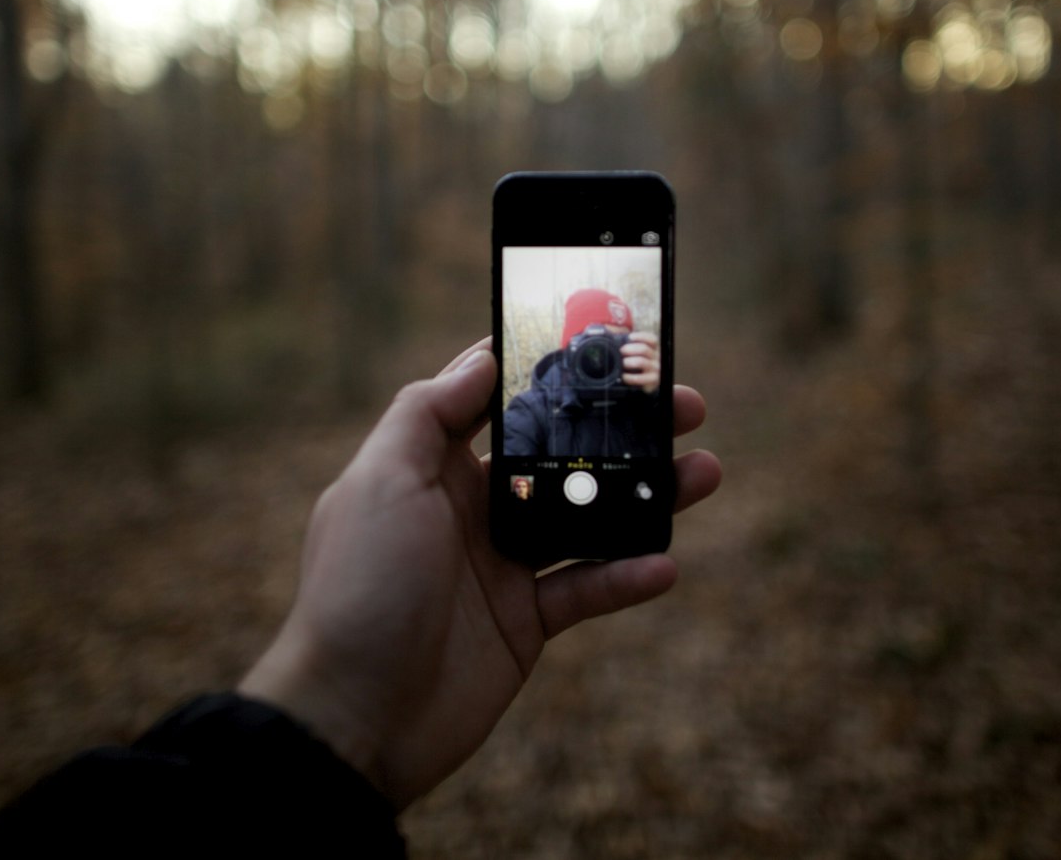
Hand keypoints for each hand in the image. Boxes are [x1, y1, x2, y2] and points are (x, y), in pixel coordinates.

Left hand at [239, 339, 721, 810]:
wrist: (354, 718)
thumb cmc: (358, 590)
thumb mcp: (379, 484)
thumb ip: (426, 414)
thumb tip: (480, 358)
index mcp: (432, 468)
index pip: (499, 402)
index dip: (551, 371)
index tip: (608, 343)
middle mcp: (471, 509)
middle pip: (561, 453)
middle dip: (621, 427)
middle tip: (684, 404)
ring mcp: (502, 566)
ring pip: (588, 517)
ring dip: (646, 493)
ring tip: (705, 471)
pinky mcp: (525, 623)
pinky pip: (588, 589)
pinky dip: (627, 577)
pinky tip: (665, 564)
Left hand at [620, 331, 660, 393]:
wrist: (643, 384)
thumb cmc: (637, 364)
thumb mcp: (634, 352)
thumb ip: (625, 340)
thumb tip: (612, 328)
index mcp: (653, 348)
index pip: (652, 339)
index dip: (641, 336)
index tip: (630, 337)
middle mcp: (656, 357)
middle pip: (644, 349)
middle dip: (630, 349)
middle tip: (621, 351)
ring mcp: (655, 369)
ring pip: (642, 362)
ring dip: (629, 362)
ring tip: (622, 363)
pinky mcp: (652, 381)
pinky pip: (641, 378)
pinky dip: (631, 377)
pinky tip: (624, 376)